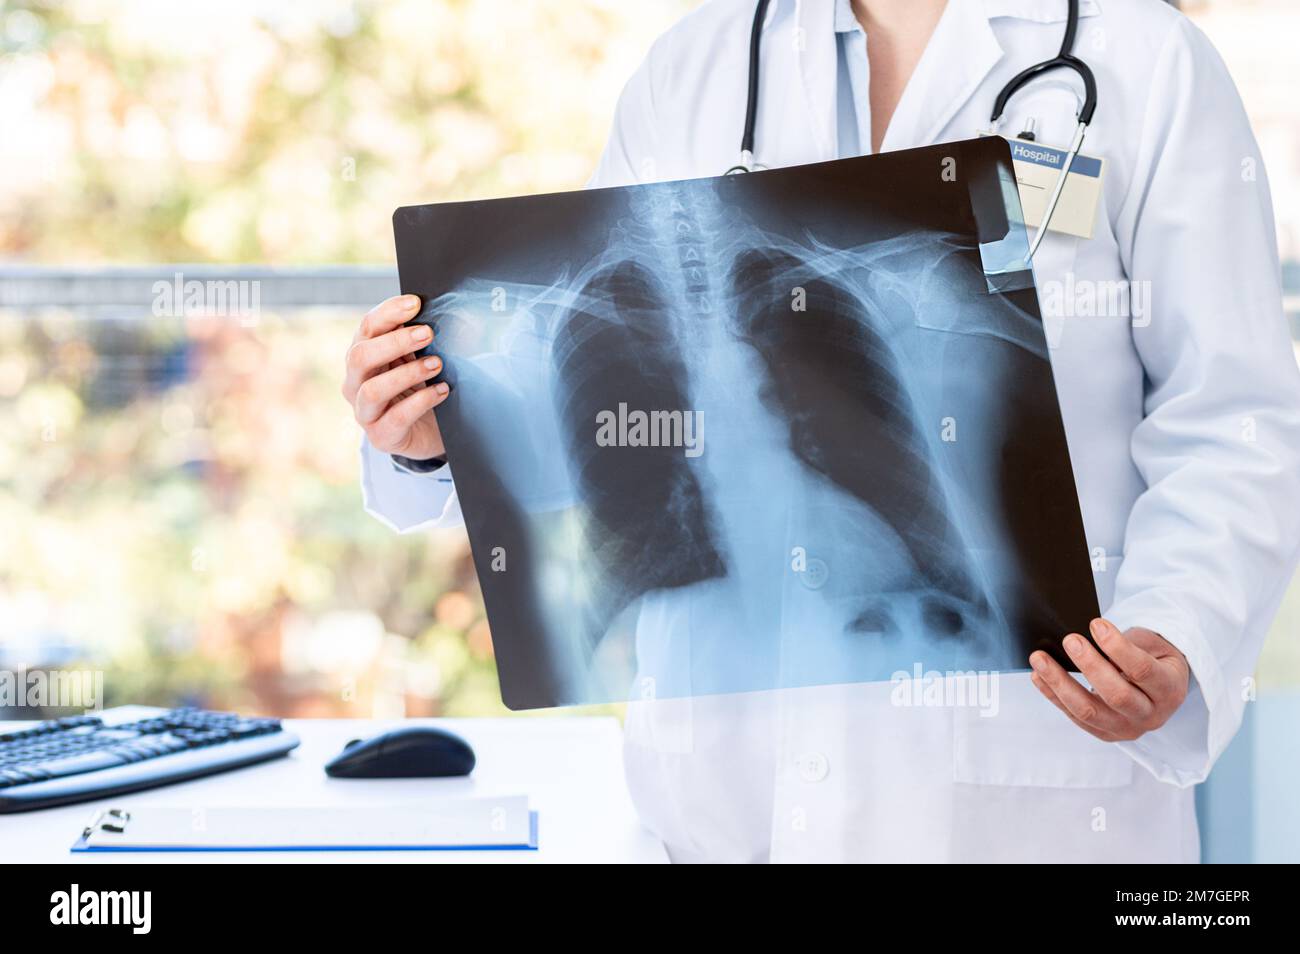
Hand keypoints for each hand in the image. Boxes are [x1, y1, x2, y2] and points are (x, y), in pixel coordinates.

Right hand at [342, 294, 449, 460]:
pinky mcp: (381, 436)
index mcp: (362, 357)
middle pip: (360, 356)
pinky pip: (397, 417)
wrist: (429, 432)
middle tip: (428, 333)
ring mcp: (364, 412)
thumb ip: (416, 341)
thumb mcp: (416, 360)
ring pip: (373, 389)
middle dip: (395, 342)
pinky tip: (442, 391)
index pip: (366, 328)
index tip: (415, 303)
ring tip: (436, 364)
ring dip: (407, 373)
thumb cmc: (419, 389)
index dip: (389, 313)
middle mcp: (355, 383)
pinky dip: (422, 401)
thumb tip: (430, 313)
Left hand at [1028, 619, 1190, 742]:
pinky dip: (1053, 695)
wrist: (1159, 687)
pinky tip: (1038, 676)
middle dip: (1090, 665)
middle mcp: (1151, 715)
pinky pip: (1074, 716)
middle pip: (1117, 695)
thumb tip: (1082, 640)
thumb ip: (1125, 644)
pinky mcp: (1105, 734)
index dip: (1118, 647)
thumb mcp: (1151, 647)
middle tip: (1069, 640)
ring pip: (1089, 711)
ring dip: (1060, 683)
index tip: (1095, 624)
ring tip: (1039, 658)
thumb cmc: (1153, 659)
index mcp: (1169, 690)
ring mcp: (1127, 729)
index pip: (1143, 670)